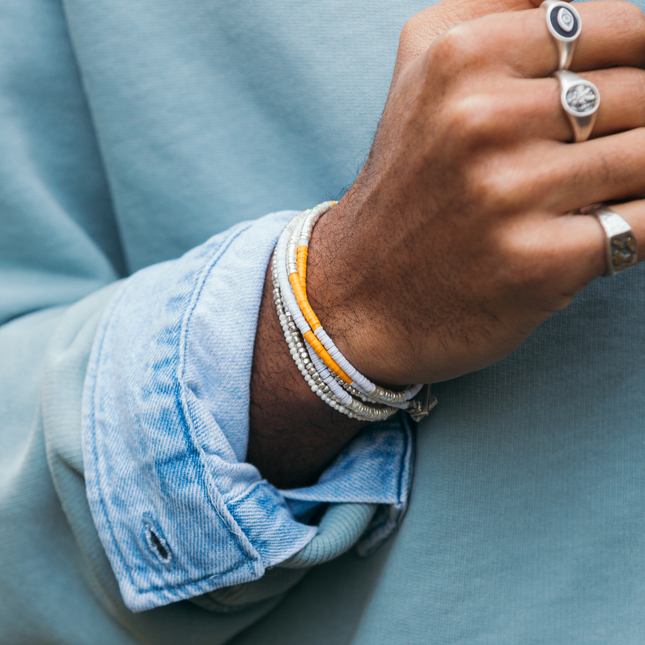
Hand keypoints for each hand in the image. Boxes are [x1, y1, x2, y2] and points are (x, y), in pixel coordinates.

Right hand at [307, 0, 644, 385]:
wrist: (361, 290)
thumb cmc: (403, 179)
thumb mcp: (421, 67)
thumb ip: (500, 7)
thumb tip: (580, 4)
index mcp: (462, 59)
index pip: (615, 29)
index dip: (639, 60)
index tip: (627, 91)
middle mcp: (482, 122)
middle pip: (640, 93)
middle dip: (636, 123)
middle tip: (594, 151)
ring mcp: (510, 194)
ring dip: (635, 175)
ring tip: (593, 188)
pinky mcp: (537, 262)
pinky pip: (642, 225)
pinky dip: (637, 224)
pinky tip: (598, 226)